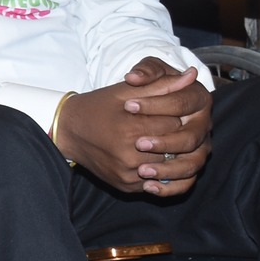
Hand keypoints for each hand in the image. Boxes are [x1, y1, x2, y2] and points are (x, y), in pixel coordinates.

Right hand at [54, 58, 212, 194]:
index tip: (165, 111)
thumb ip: (161, 84)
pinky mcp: (126, 186)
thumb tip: (192, 75)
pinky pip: (155, 182)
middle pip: (174, 148)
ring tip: (158, 142)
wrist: (67, 131)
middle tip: (161, 127)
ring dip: (168, 155)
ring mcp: (127, 173)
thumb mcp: (126, 91)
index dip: (173, 116)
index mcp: (131, 129)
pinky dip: (158, 171)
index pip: (175, 125)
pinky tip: (150, 157)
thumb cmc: (98, 106)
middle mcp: (129, 155)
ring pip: (167, 167)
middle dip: (172, 136)